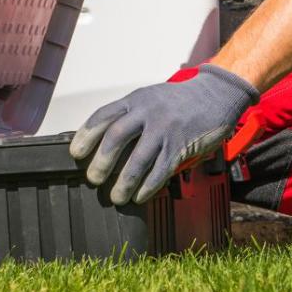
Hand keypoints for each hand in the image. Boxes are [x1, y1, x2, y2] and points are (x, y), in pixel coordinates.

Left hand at [71, 65, 257, 204]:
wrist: (216, 94)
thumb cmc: (179, 101)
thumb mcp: (150, 98)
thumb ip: (130, 116)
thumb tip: (104, 144)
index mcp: (136, 100)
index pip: (103, 116)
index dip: (86, 136)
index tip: (75, 153)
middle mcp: (148, 112)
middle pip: (116, 138)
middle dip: (101, 162)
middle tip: (93, 179)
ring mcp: (165, 129)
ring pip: (138, 159)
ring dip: (124, 181)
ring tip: (116, 197)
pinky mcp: (181, 145)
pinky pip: (161, 170)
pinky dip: (148, 186)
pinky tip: (139, 196)